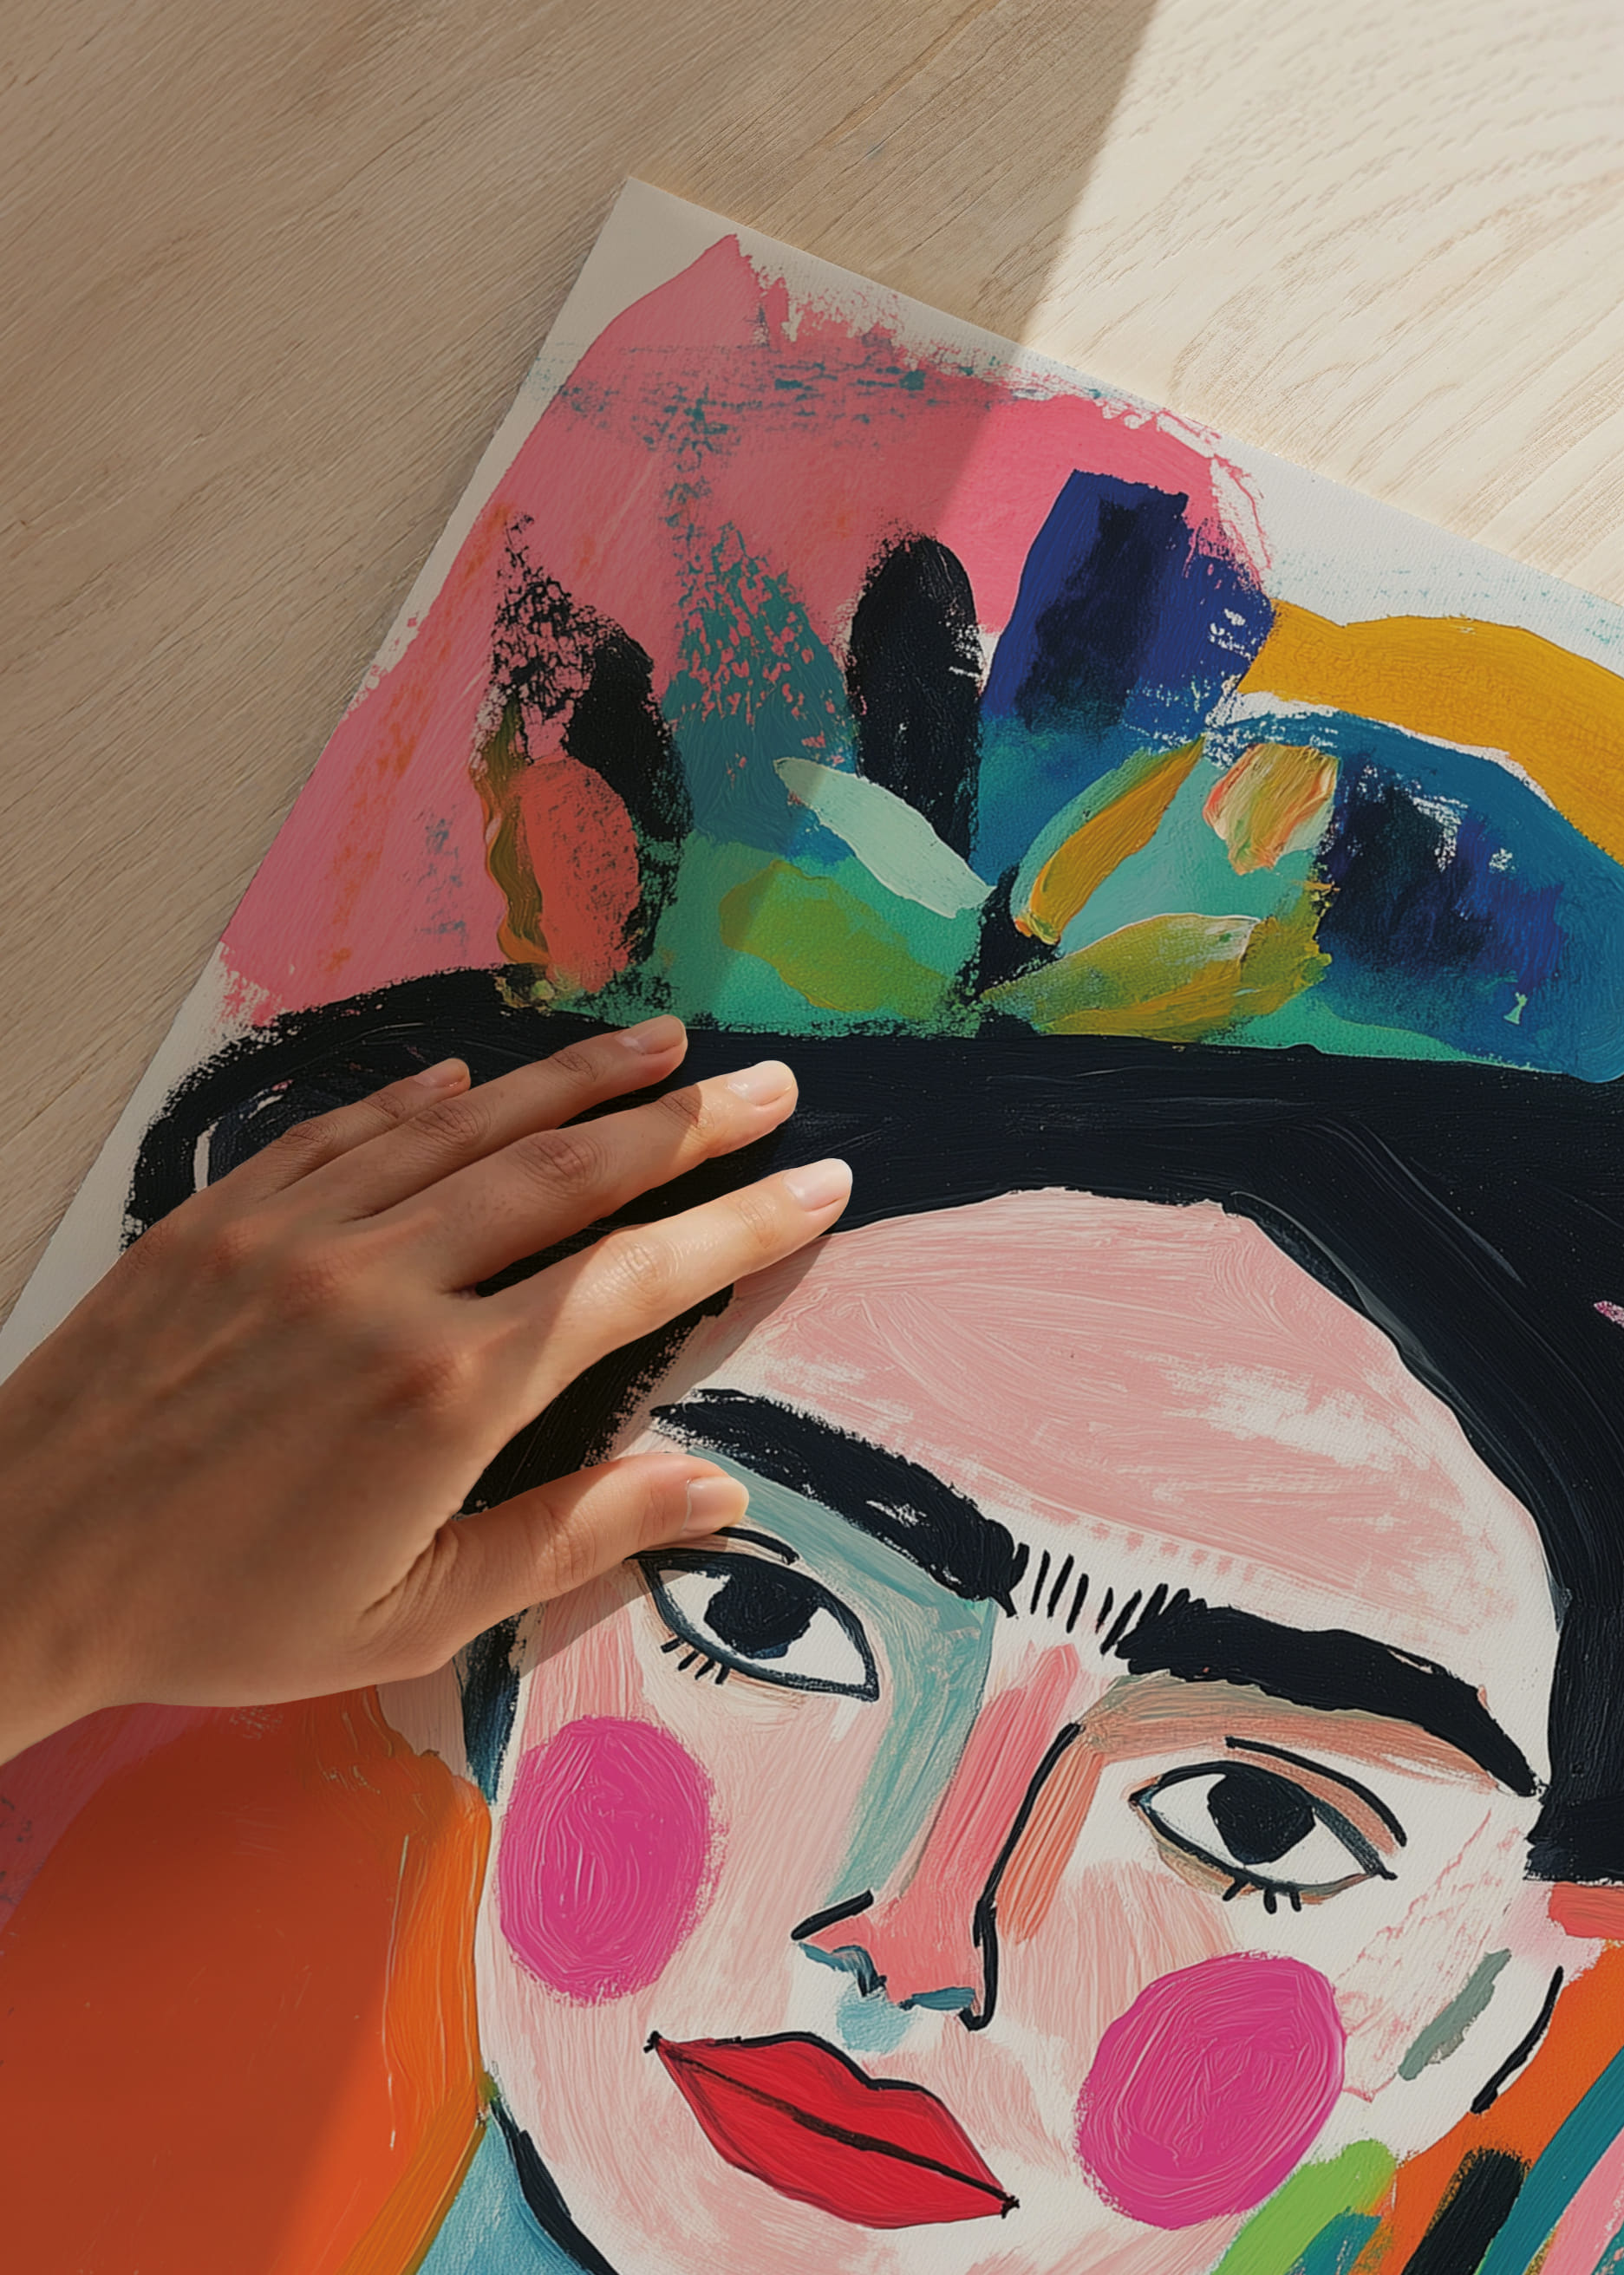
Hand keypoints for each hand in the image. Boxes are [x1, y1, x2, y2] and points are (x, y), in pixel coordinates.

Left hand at [0, 1016, 848, 1763]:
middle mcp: (387, 1281)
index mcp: (449, 1390)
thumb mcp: (408, 1619)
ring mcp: (300, 1230)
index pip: (634, 1277)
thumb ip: (570, 1539)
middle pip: (570, 1170)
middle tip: (769, 1083)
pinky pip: (348, 1125)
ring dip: (577, 1081)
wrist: (16, 1562)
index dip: (739, 1224)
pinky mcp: (225, 1211)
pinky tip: (479, 1071)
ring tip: (664, 1043)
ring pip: (470, 1126)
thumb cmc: (217, 1614)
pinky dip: (425, 1094)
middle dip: (686, 1123)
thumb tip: (717, 1489)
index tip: (816, 1181)